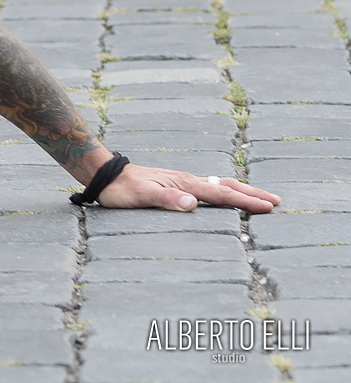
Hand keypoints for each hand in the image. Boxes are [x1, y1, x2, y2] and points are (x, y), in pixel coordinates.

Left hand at [95, 163, 279, 213]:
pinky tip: (225, 195)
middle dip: (252, 194)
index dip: (245, 202)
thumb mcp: (141, 197)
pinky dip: (225, 191)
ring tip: (260, 198)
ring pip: (219, 185)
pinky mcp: (176, 184)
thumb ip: (167, 200)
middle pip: (226, 186)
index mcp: (184, 184)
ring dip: (241, 191)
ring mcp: (183, 181)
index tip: (268, 207)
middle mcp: (188, 180)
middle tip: (276, 201)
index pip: (221, 195)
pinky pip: (209, 187)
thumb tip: (193, 203)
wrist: (106, 175)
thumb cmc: (122, 189)